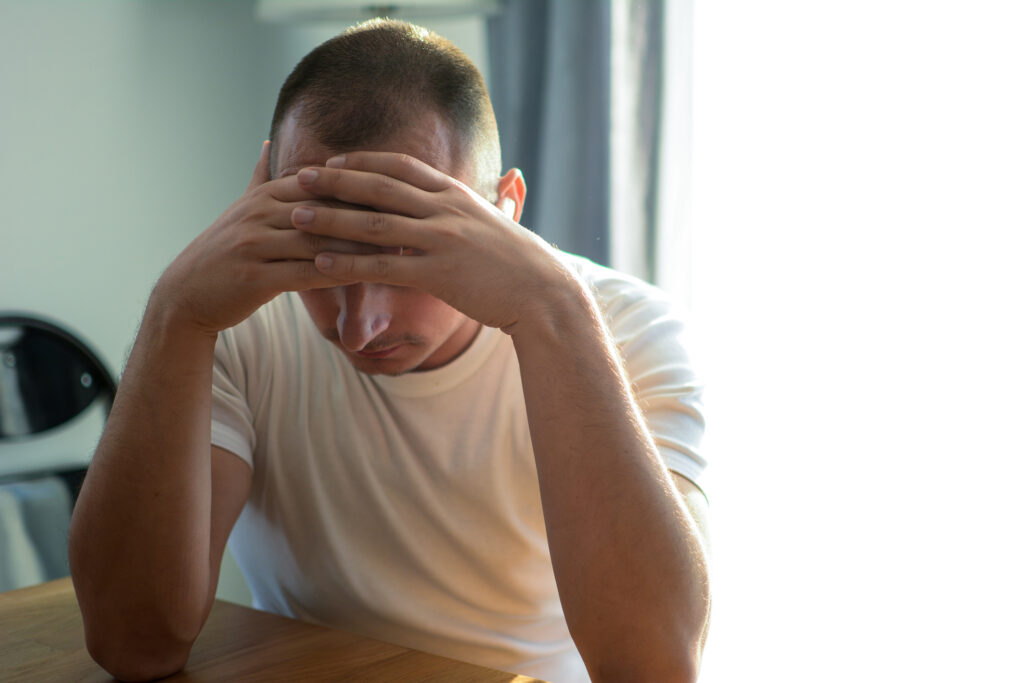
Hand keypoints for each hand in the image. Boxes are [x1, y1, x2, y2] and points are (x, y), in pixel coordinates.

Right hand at [151, 142, 378, 334]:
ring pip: (317, 242)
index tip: (400, 190)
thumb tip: (269, 143)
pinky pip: (303, 274)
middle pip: (324, 209)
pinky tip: (363, 278)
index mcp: (265, 195)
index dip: (360, 186)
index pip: (321, 183)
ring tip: (396, 251)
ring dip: (359, 247)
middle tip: (409, 218)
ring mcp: (254, 244)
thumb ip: (259, 177)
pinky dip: (335, 276)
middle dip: (367, 214)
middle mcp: (259, 214)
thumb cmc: (225, 251)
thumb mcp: (241, 207)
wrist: (186, 293)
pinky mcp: (253, 276)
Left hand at [290, 152, 572, 331]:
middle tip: (299, 176)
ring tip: (296, 215)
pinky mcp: (438, 273)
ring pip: (375, 223)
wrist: (545, 294)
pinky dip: (349, 264)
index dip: (364, 162)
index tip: (334, 160)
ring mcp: (441, 240)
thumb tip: (502, 183)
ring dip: (331, 218)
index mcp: (457, 195)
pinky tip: (320, 264)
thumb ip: (491, 203)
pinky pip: (384, 266)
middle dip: (336, 179)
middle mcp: (446, 210)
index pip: (403, 167)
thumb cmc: (522, 264)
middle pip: (380, 186)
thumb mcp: (503, 224)